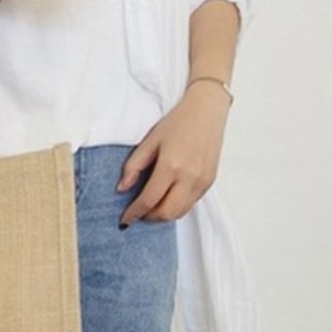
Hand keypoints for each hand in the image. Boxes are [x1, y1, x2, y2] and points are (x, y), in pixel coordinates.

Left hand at [117, 83, 231, 225]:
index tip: (124, 220)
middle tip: (137, 213)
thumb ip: (133, 166)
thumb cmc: (178, 122)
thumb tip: (121, 189)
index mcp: (171, 166)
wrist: (206, 111)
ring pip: (180, 212)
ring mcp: (202, 181)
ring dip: (163, 215)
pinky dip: (176, 207)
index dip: (134, 213)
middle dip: (149, 217)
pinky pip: (191, 204)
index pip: (149, 200)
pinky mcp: (210, 182)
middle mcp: (189, 177)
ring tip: (150, 207)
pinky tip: (167, 198)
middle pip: (167, 212)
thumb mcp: (149, 141)